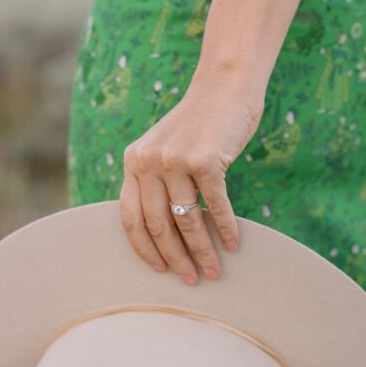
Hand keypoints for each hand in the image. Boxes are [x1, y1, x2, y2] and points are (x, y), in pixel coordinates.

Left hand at [119, 70, 264, 284]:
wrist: (225, 87)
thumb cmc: (199, 124)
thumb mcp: (164, 148)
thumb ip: (155, 180)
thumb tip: (163, 234)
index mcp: (133, 161)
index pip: (130, 217)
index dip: (144, 249)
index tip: (159, 270)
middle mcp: (148, 160)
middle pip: (158, 225)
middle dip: (175, 258)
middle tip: (191, 280)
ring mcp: (176, 160)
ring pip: (187, 220)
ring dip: (202, 251)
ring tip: (214, 270)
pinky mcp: (206, 160)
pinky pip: (216, 206)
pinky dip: (226, 228)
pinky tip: (235, 244)